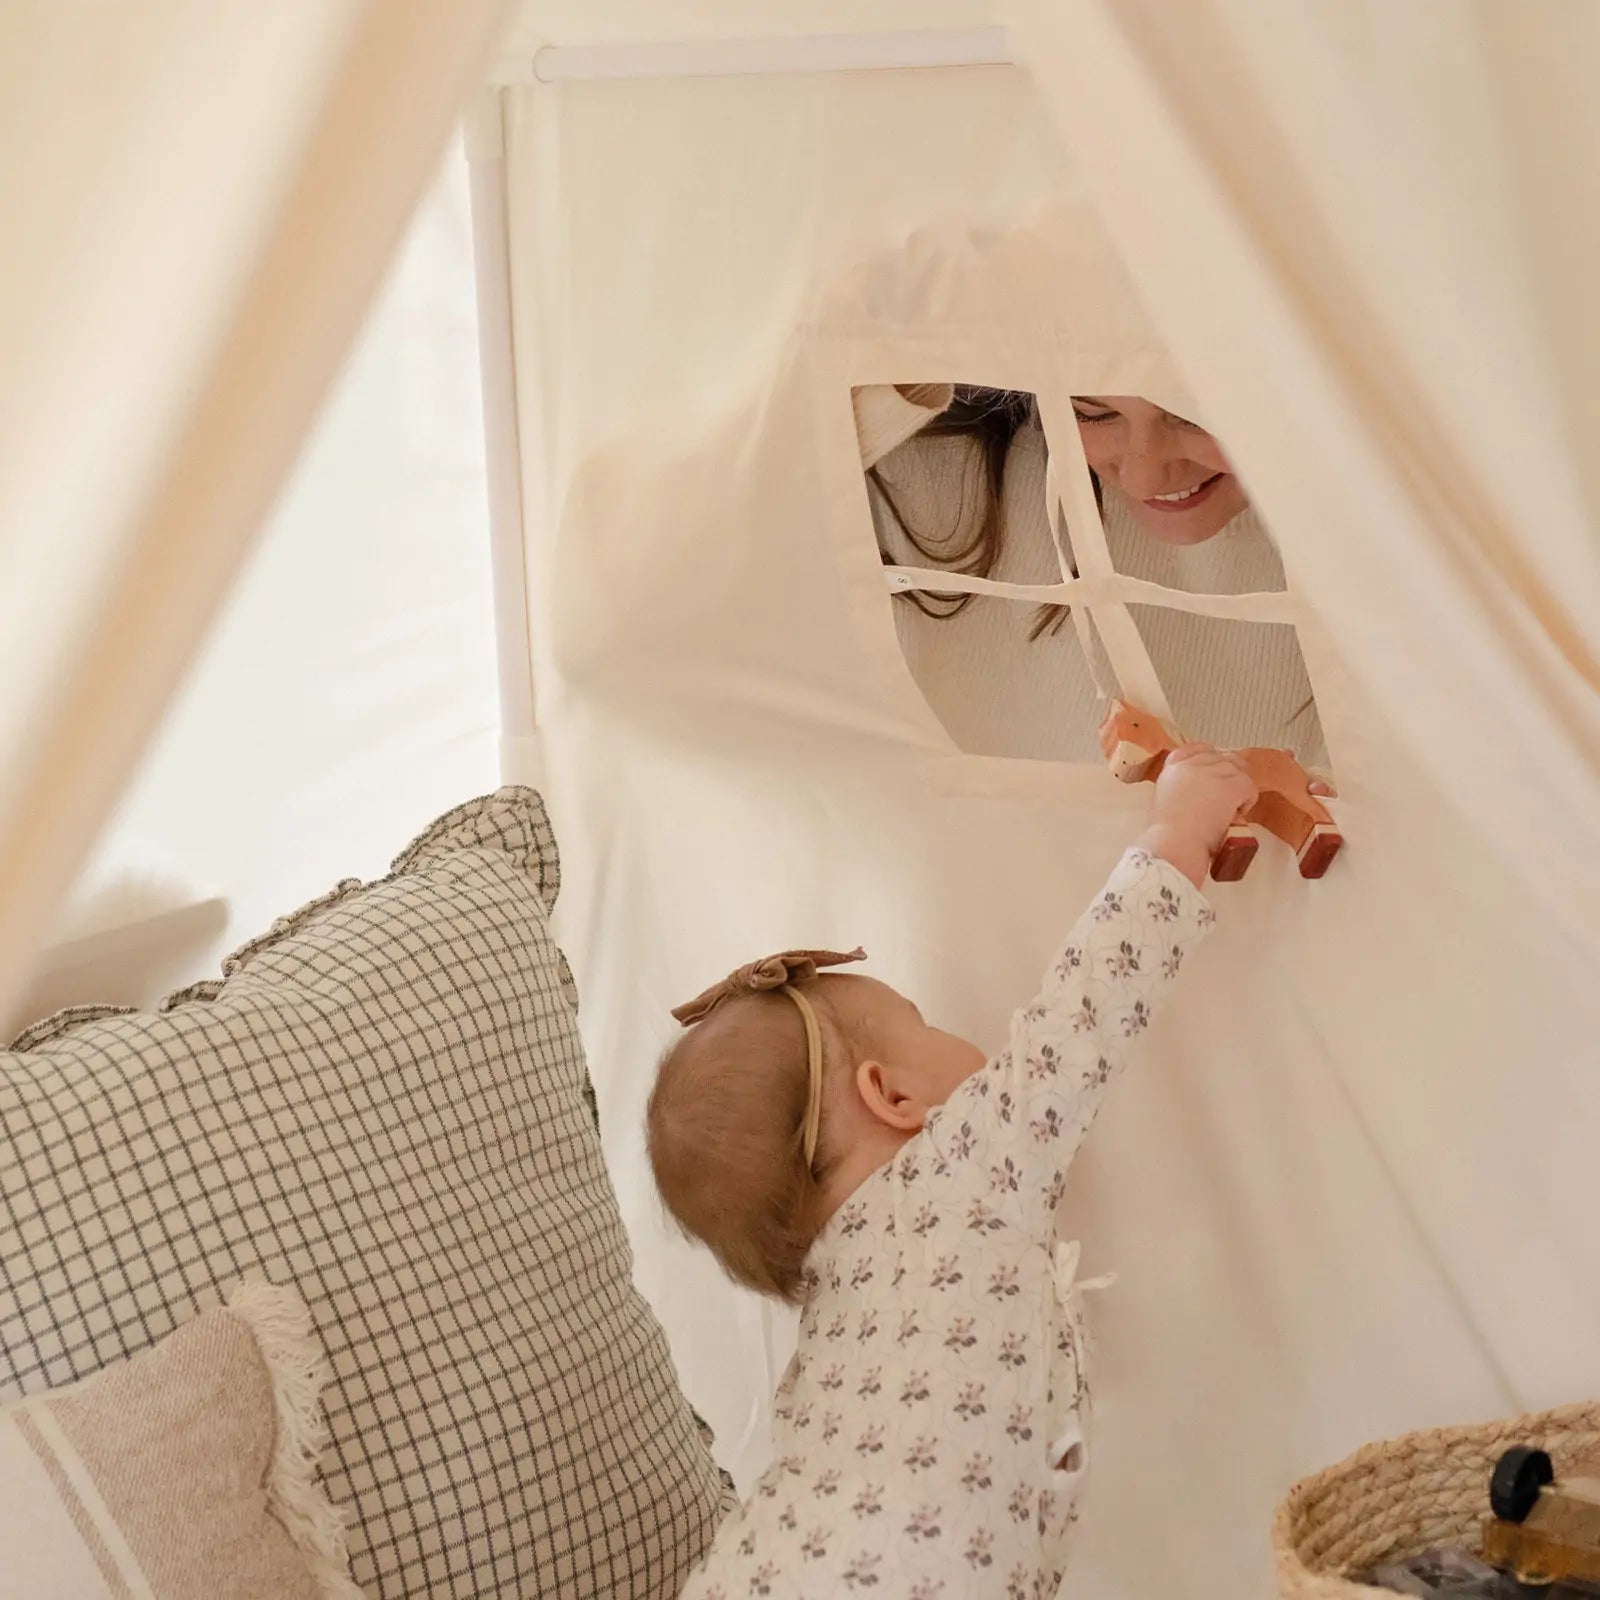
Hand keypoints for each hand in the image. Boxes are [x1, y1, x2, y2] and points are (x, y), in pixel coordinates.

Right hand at [1138, 744, 1258, 887]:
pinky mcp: (1231, 785)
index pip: (1198, 748)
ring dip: (1239, 788)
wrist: (1175, 844)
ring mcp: (1212, 772)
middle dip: (1230, 773)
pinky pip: (1249, 786)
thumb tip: (1200, 791)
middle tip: (1231, 794)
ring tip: (1233, 808)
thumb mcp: (1164, 801)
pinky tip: (1239, 813)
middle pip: (1222, 757)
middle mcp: (1192, 764)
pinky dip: (1248, 800)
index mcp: (1173, 768)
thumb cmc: (1167, 834)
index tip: (1216, 774)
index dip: (1212, 758)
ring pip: (1238, 771)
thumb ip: (1180, 788)